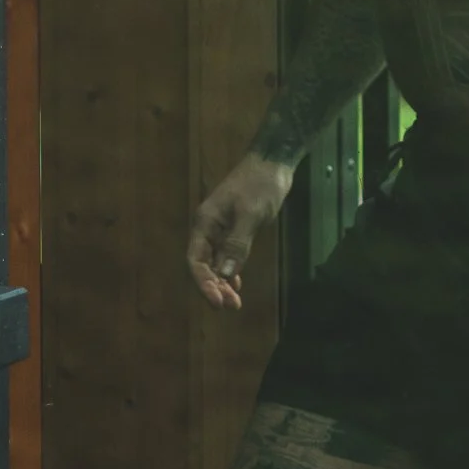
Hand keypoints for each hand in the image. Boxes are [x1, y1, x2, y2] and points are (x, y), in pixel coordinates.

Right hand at [187, 155, 292, 309]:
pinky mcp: (234, 229)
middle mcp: (208, 228)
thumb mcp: (251, 215)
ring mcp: (221, 229)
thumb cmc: (261, 185)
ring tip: (234, 302)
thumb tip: (224, 274)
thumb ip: (237, 244)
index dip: (203, 283)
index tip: (217, 302)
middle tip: (231, 306)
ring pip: (215, 262)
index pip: (195, 260)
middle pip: (203, 265)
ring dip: (222, 282)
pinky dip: (230, 270)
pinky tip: (236, 284)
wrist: (273, 162)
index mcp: (205, 222)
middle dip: (214, 287)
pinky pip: (226, 255)